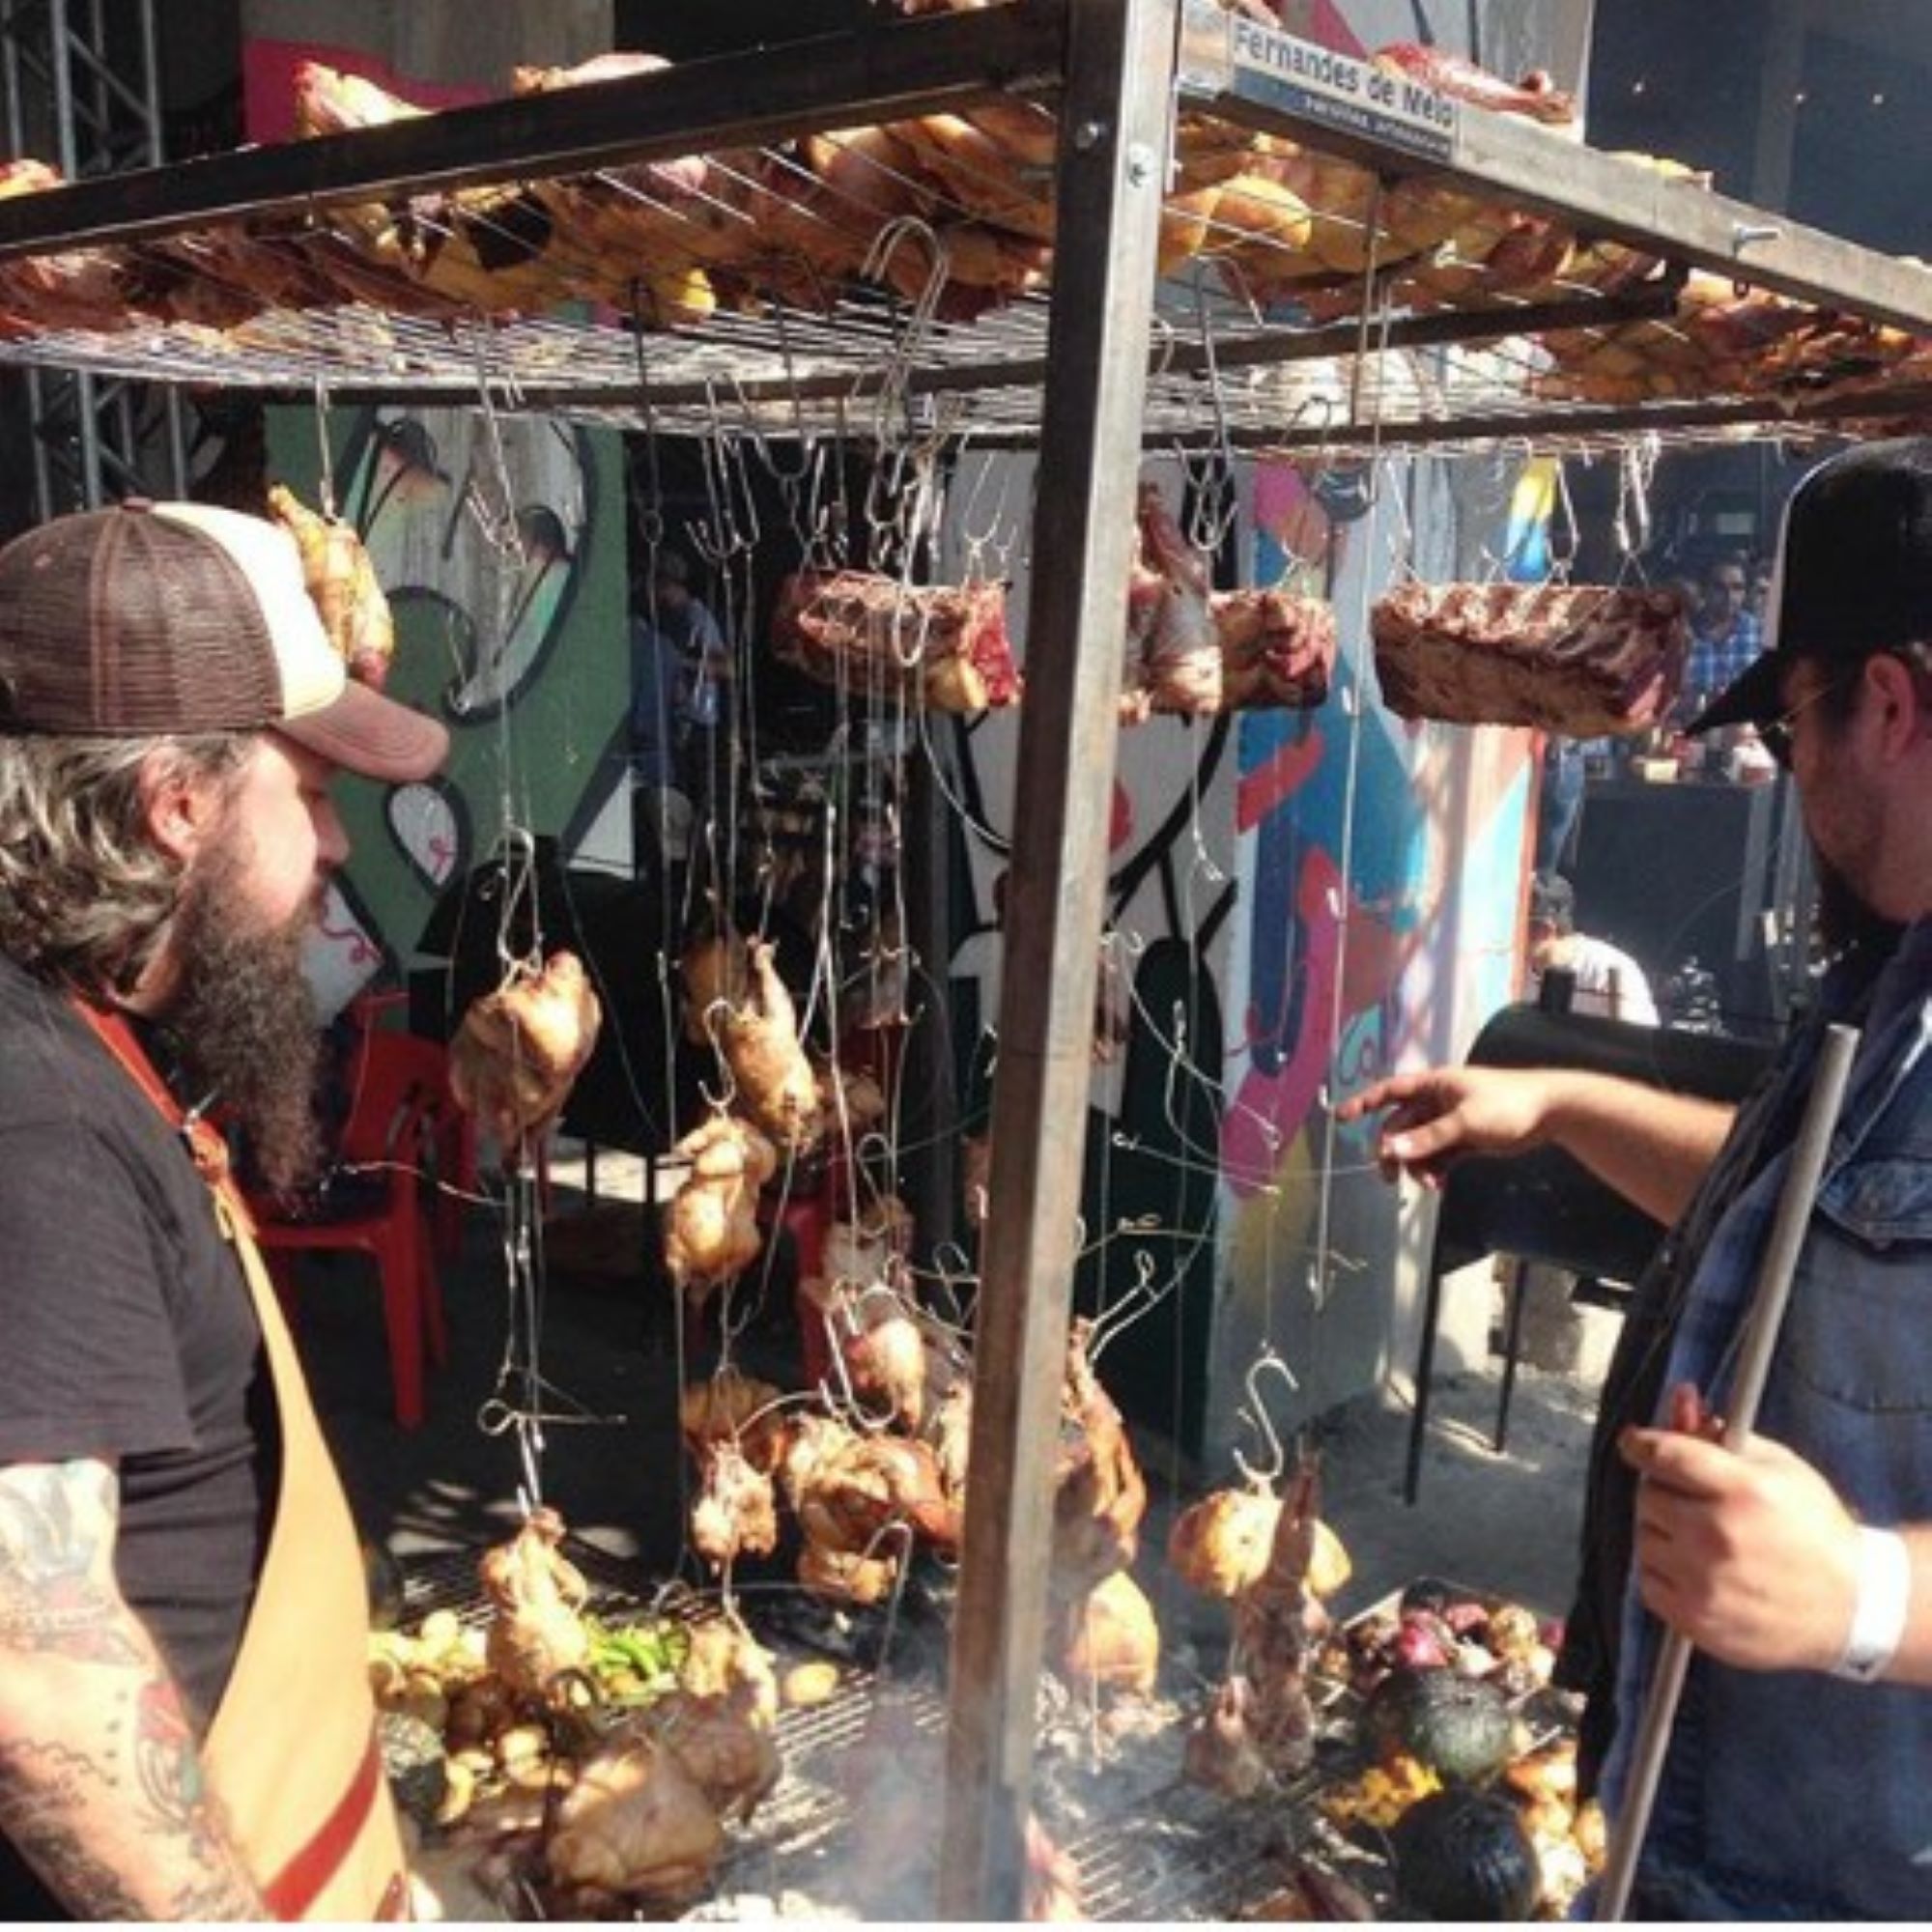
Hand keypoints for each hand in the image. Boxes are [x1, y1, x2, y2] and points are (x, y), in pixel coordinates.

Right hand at [1334, 1065, 1550, 1186]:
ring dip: (1417, 1165)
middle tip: (1390, 1177)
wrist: (1550, 1112)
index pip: (1390, 1091)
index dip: (1364, 1103)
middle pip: (1401, 1126)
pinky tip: (1439, 1183)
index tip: (1341, 1119)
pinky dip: (1434, 1170)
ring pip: (1418, 1145)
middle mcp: (1436, 1102)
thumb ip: (1427, 1138)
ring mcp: (1449, 1122)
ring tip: (1430, 1184)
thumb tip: (1389, 1150)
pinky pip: (1437, 1156)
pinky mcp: (1464, 1140)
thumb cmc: (1507, 1104)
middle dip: (1394, 1151)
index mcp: (1433, 1085)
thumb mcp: (1465, 1122)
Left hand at [1619, 1382, 1859, 1672]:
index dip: (1643, 1444)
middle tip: (1693, 1502)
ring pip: (1644, 1539)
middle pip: (1648, 1496)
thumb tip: (1680, 1399)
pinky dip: (1664, 1573)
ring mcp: (1705, 1582)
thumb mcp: (1778, 1466)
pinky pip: (1648, 1581)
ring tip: (1703, 1540)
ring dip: (1663, 1534)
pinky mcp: (1697, 1620)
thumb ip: (1720, 1433)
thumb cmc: (1814, 1527)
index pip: (1666, 1455)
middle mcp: (1718, 1535)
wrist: (1850, 1606)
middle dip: (1665, 1493)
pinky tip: (1697, 1571)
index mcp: (1743, 1491)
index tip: (1635, 1443)